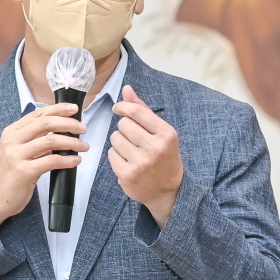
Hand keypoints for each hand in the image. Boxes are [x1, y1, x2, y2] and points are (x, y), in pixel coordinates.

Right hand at [0, 104, 86, 227]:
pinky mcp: (24, 171)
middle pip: (45, 123)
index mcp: (12, 132)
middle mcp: (13, 140)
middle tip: (82, 129)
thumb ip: (33, 138)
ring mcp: (17, 155)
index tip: (73, 109)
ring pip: (50, 141)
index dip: (58, 109)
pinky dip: (67, 160)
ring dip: (71, 142)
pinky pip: (51, 161)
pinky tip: (75, 161)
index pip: (37, 114)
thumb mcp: (16, 150)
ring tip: (83, 146)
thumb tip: (58, 128)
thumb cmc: (9, 174)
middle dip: (68, 123)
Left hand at [109, 86, 182, 226]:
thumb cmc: (164, 156)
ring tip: (131, 150)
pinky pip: (110, 154)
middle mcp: (154, 148)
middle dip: (124, 128)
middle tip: (133, 138)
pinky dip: (116, 155)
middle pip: (123, 124)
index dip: (123, 106)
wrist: (168, 190)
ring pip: (115, 138)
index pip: (137, 111)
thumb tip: (127, 89)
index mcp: (166, 134)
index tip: (118, 108)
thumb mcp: (161, 132)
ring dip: (119, 142)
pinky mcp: (127, 175)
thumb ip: (143, 110)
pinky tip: (128, 161)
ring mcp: (140, 163)